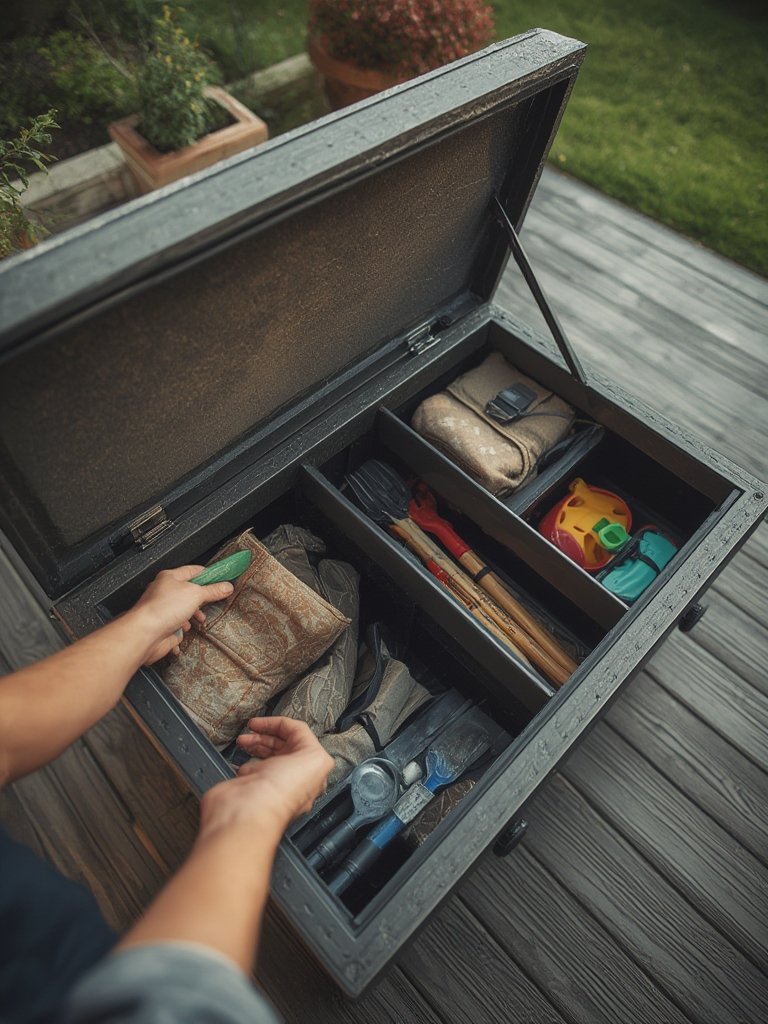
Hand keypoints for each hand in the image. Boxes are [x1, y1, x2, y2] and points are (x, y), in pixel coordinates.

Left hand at [129, 565, 234, 664]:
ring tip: (199, 620)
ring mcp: (163, 610)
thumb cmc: (163, 608)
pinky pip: (177, 628)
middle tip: (214, 601)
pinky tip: (186, 631)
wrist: (146, 633)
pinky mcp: (163, 627)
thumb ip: (212, 590)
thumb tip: (226, 586)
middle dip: (202, 599)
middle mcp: (165, 592)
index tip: (222, 578)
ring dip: (193, 617)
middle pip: (189, 592)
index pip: (194, 571)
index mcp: (170, 578)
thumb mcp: (195, 594)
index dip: (209, 574)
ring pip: (184, 611)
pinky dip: (184, 631)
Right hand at [199, 718, 333, 840]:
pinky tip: (242, 762)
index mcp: (310, 771)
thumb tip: (303, 742)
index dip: (280, 725)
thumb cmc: (280, 792)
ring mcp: (269, 783)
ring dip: (253, 743)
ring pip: (264, 755)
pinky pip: (249, 769)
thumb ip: (314, 745)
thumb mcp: (313, 760)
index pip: (298, 737)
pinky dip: (244, 762)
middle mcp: (291, 778)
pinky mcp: (250, 788)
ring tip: (243, 740)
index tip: (263, 722)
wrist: (246, 812)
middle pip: (280, 744)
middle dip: (265, 734)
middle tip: (251, 729)